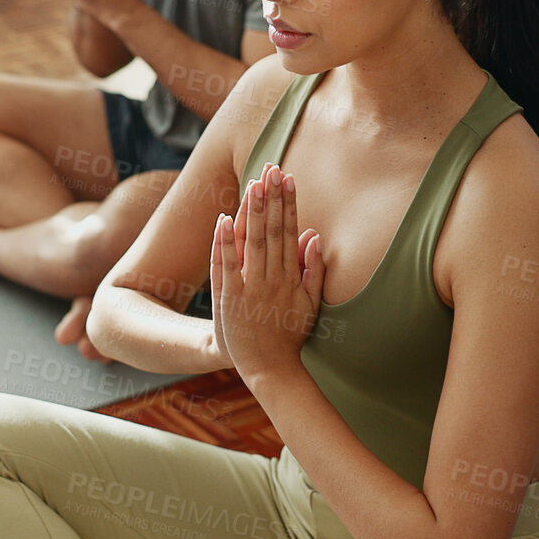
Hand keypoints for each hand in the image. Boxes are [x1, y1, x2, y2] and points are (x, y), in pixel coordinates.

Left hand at [210, 163, 324, 380]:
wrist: (271, 369)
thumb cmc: (291, 335)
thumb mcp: (311, 304)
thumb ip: (314, 270)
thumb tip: (315, 236)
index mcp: (293, 277)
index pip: (291, 231)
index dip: (289, 204)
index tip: (288, 179)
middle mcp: (274, 278)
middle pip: (273, 230)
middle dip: (272, 198)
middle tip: (271, 169)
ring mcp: (252, 287)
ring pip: (253, 242)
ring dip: (253, 212)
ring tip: (253, 184)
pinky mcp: (232, 298)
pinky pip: (228, 265)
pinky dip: (226, 242)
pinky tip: (224, 219)